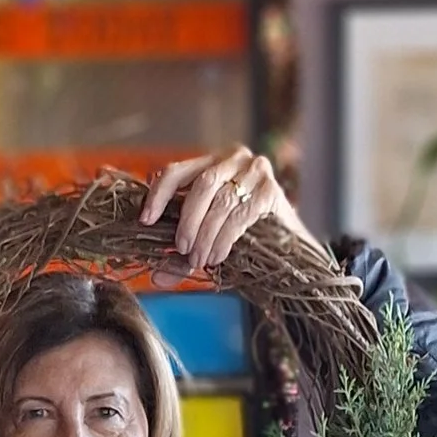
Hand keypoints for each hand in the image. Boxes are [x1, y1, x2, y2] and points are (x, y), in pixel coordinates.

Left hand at [141, 145, 316, 274]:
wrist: (290, 244)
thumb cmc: (244, 235)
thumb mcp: (208, 236)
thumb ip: (182, 255)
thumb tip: (156, 278)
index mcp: (211, 162)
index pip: (176, 171)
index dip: (158, 195)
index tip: (146, 221)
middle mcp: (234, 158)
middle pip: (202, 184)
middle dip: (187, 220)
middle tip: (181, 249)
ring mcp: (256, 171)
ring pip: (222, 200)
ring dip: (206, 234)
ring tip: (199, 259)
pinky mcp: (271, 190)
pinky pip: (242, 214)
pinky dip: (225, 237)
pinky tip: (218, 255)